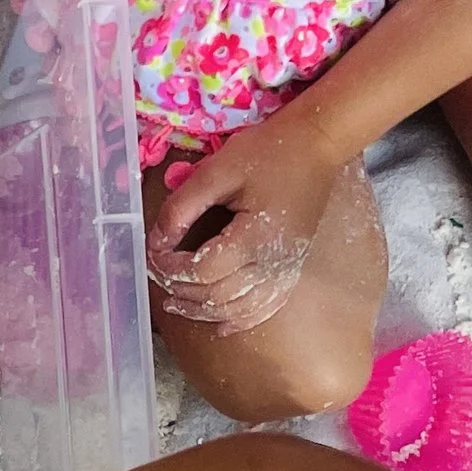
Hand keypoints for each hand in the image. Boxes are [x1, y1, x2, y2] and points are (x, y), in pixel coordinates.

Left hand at [143, 124, 353, 333]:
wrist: (318, 145)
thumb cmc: (270, 151)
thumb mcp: (218, 170)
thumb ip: (182, 206)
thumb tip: (157, 240)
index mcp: (254, 238)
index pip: (202, 271)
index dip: (171, 269)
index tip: (153, 254)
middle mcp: (273, 263)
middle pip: (217, 296)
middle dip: (181, 290)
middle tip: (157, 276)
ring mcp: (286, 269)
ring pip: (238, 310)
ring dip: (203, 311)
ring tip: (176, 303)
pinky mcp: (291, 267)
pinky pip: (266, 306)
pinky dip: (240, 320)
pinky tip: (220, 325)